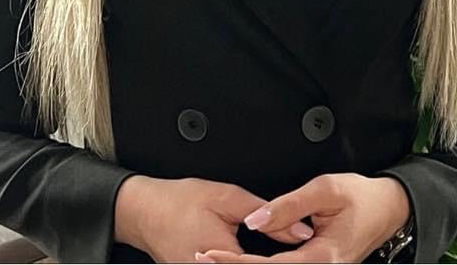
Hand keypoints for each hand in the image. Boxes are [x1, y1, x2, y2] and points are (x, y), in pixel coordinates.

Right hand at [114, 175, 316, 263]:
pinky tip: (256, 256)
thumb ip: (265, 213)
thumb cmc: (180, 202)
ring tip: (283, 253)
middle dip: (277, 261)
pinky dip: (245, 261)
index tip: (310, 252)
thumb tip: (299, 229)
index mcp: (224, 258)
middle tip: (300, 253)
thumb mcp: (227, 197)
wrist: (145, 212)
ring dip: (261, 261)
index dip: (291, 259)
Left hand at [195, 172, 411, 262]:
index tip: (209, 254)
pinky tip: (242, 259)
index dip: (235, 263)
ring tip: (215, 258)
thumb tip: (254, 221)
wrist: (389, 208)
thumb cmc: (362, 196)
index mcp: (321, 258)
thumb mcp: (325, 190)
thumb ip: (288, 206)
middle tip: (201, 258)